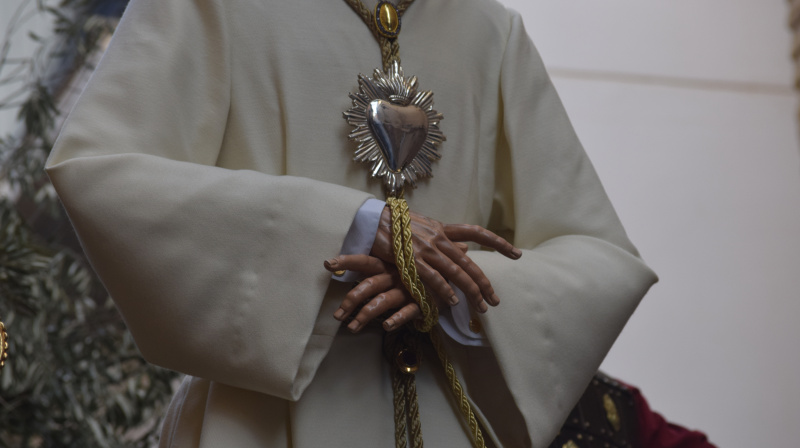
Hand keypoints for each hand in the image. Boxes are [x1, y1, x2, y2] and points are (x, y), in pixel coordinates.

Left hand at [324, 254, 420, 331]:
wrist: (450, 278)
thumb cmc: (417, 273)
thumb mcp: (399, 266)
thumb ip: (378, 269)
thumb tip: (353, 272)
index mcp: (389, 264)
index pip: (365, 261)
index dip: (347, 261)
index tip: (327, 263)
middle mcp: (396, 275)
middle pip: (369, 284)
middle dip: (351, 300)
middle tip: (337, 315)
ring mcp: (408, 289)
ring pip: (383, 301)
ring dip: (366, 314)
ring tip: (352, 328)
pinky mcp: (422, 303)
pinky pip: (408, 311)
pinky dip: (397, 318)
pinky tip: (386, 326)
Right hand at [371, 207, 520, 312]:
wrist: (373, 220)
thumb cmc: (397, 225)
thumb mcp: (426, 228)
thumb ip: (446, 239)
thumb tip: (467, 249)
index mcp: (443, 229)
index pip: (477, 233)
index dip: (498, 243)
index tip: (516, 253)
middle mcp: (439, 239)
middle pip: (469, 263)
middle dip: (485, 283)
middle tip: (495, 300)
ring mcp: (427, 250)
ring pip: (457, 273)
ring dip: (471, 292)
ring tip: (481, 307)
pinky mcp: (413, 260)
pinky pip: (434, 278)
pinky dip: (445, 290)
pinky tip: (454, 302)